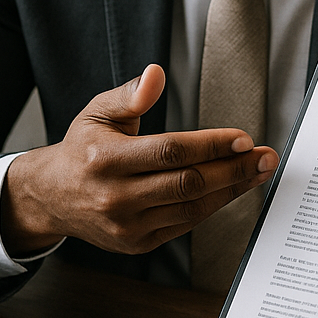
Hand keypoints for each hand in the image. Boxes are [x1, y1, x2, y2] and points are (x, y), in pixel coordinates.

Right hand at [1, 64, 277, 255]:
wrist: (53, 197)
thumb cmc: (83, 148)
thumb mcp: (97, 112)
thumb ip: (129, 95)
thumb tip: (156, 74)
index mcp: (105, 159)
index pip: (169, 151)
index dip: (210, 145)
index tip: (243, 137)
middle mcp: (115, 196)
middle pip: (187, 183)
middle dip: (233, 169)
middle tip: (265, 156)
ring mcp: (127, 224)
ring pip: (191, 208)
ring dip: (231, 190)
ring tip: (257, 171)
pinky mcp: (137, 243)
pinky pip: (184, 224)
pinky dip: (211, 206)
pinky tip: (230, 189)